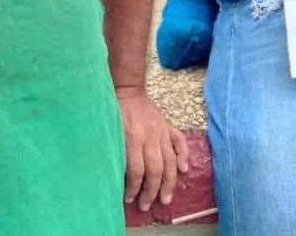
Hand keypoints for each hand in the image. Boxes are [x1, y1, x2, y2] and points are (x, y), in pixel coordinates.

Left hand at [116, 86, 189, 211]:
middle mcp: (150, 136)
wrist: (127, 90)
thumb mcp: (111, 132)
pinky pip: (180, 142)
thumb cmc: (115, 112)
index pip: (136, 170)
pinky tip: (184, 170)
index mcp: (133, 137)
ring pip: (170, 161)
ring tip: (166, 198)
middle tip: (147, 205)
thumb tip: (118, 176)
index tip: (129, 199)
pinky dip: (184, 155)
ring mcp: (162, 131)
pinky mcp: (168, 126)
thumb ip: (117, 151)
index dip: (133, 187)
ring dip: (168, 183)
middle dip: (151, 191)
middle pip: (155, 170)